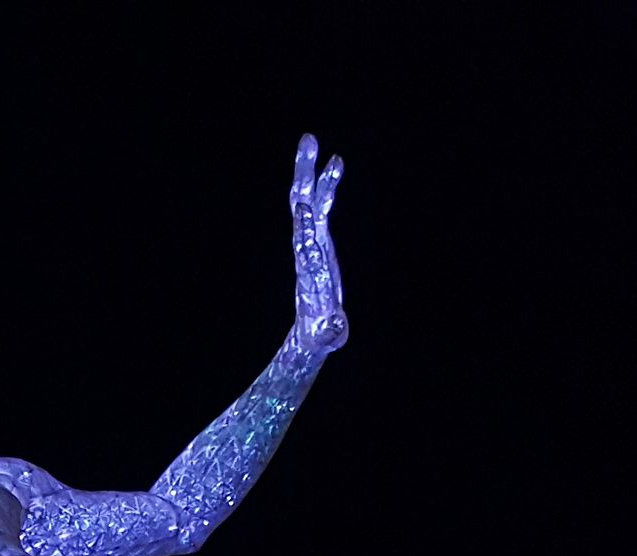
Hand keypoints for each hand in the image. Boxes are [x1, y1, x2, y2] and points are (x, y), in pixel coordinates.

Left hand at [286, 133, 346, 361]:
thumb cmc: (323, 333)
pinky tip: (336, 160)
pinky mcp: (319, 239)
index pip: (305, 247)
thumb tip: (334, 327)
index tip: (306, 206)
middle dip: (302, 177)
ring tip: (312, 141)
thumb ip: (330, 329)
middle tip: (305, 145)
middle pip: (300, 207)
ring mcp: (310, 241)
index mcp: (309, 272)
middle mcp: (305, 250)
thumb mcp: (328, 335)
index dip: (304, 228)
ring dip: (311, 170)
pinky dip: (327, 183)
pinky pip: (322, 204)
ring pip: (308, 199)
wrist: (313, 331)